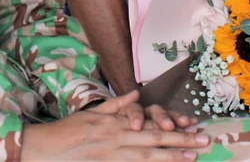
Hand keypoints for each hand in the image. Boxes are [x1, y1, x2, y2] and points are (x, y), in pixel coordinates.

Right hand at [21, 91, 208, 160]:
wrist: (45, 149)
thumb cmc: (67, 131)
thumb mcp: (92, 113)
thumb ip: (117, 105)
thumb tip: (136, 93)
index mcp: (114, 123)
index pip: (149, 123)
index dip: (172, 125)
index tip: (191, 125)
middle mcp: (116, 138)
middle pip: (154, 139)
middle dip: (180, 140)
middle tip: (203, 140)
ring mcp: (112, 155)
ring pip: (147, 157)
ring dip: (171, 157)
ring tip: (192, 156)